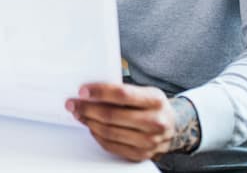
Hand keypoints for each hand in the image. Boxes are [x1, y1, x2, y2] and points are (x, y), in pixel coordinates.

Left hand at [66, 83, 198, 161]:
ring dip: (88, 122)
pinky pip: (111, 146)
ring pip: (109, 132)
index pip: (121, 94)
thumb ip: (122, 91)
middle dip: (87, 108)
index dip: (99, 92)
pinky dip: (97, 136)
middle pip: (111, 116)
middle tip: (73, 103)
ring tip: (79, 114)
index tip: (82, 91)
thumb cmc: (153, 106)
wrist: (174, 127)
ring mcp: (149, 141)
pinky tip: (91, 127)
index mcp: (155, 100)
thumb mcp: (145, 91)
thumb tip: (90, 92)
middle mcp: (155, 122)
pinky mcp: (141, 154)